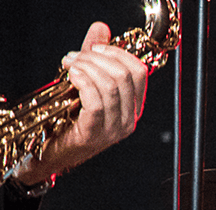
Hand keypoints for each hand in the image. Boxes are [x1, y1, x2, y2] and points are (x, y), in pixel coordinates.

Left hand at [9, 23, 150, 185]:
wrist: (55, 153)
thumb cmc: (70, 118)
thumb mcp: (86, 82)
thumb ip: (96, 56)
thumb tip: (101, 28)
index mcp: (133, 107)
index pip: (139, 72)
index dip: (117, 53)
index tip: (94, 48)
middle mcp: (129, 119)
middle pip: (124, 76)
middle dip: (96, 59)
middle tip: (75, 57)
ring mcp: (114, 129)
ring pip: (110, 86)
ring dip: (85, 68)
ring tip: (69, 65)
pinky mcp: (94, 134)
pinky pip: (96, 102)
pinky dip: (83, 83)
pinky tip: (71, 77)